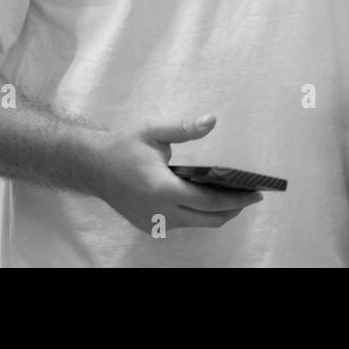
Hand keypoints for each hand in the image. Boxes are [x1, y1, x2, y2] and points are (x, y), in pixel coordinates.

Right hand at [87, 115, 263, 232]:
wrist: (92, 166)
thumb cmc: (124, 146)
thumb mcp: (154, 131)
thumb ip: (184, 128)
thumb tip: (211, 120)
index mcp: (161, 189)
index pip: (208, 201)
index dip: (236, 199)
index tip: (255, 193)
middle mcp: (159, 212)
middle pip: (208, 219)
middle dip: (233, 209)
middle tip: (250, 195)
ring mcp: (153, 223)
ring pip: (196, 224)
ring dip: (216, 212)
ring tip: (232, 195)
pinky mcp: (149, 227)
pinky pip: (182, 224)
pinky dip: (197, 214)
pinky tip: (205, 198)